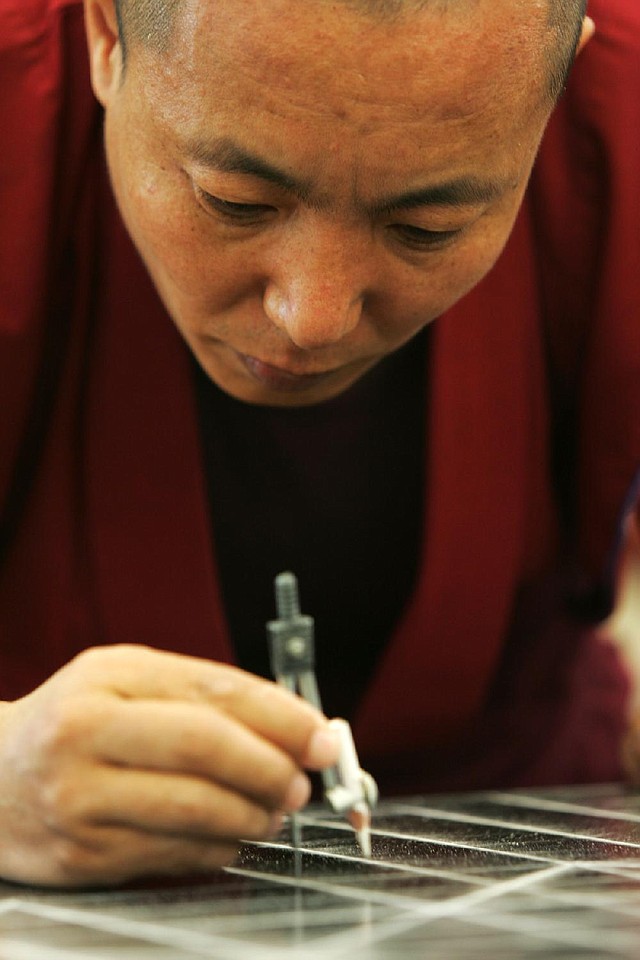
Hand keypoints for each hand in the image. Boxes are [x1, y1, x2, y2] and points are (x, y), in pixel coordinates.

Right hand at [0, 645, 338, 886]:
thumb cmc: (72, 722)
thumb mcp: (126, 680)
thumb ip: (202, 694)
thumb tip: (289, 726)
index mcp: (108, 679)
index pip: (214, 693)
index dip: (281, 717)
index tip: (321, 736)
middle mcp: (88, 734)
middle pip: (207, 749)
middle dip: (272, 768)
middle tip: (302, 781)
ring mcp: (81, 799)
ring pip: (197, 810)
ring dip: (254, 814)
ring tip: (272, 810)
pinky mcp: (84, 855)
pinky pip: (175, 854)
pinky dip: (220, 846)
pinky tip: (231, 834)